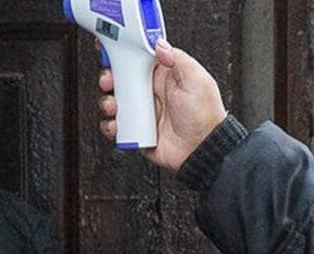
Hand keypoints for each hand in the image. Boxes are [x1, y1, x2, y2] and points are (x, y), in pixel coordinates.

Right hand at [99, 40, 227, 171]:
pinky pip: (117, 127)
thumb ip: (178, 59)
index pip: (138, 61)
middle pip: (121, 80)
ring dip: (108, 102)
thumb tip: (159, 45)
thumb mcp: (197, 80)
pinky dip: (110, 126)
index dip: (123, 56)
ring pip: (116, 103)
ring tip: (113, 106)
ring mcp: (143, 113)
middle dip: (109, 78)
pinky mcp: (137, 132)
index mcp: (164, 78)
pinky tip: (115, 125)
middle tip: (108, 80)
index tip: (111, 52)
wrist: (202, 149)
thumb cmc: (205, 116)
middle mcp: (152, 94)